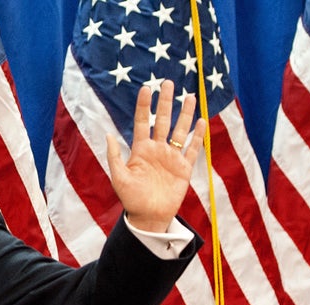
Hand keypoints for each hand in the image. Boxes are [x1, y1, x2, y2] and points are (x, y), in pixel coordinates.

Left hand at [106, 79, 205, 231]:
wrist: (149, 216)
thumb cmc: (131, 198)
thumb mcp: (119, 177)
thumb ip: (114, 156)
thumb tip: (108, 135)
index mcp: (140, 150)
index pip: (141, 122)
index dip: (144, 106)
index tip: (146, 88)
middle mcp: (157, 149)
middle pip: (162, 120)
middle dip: (165, 102)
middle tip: (168, 82)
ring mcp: (171, 157)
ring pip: (179, 130)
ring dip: (184, 114)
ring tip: (189, 96)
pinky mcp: (184, 168)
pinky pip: (192, 149)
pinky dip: (197, 136)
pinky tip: (202, 122)